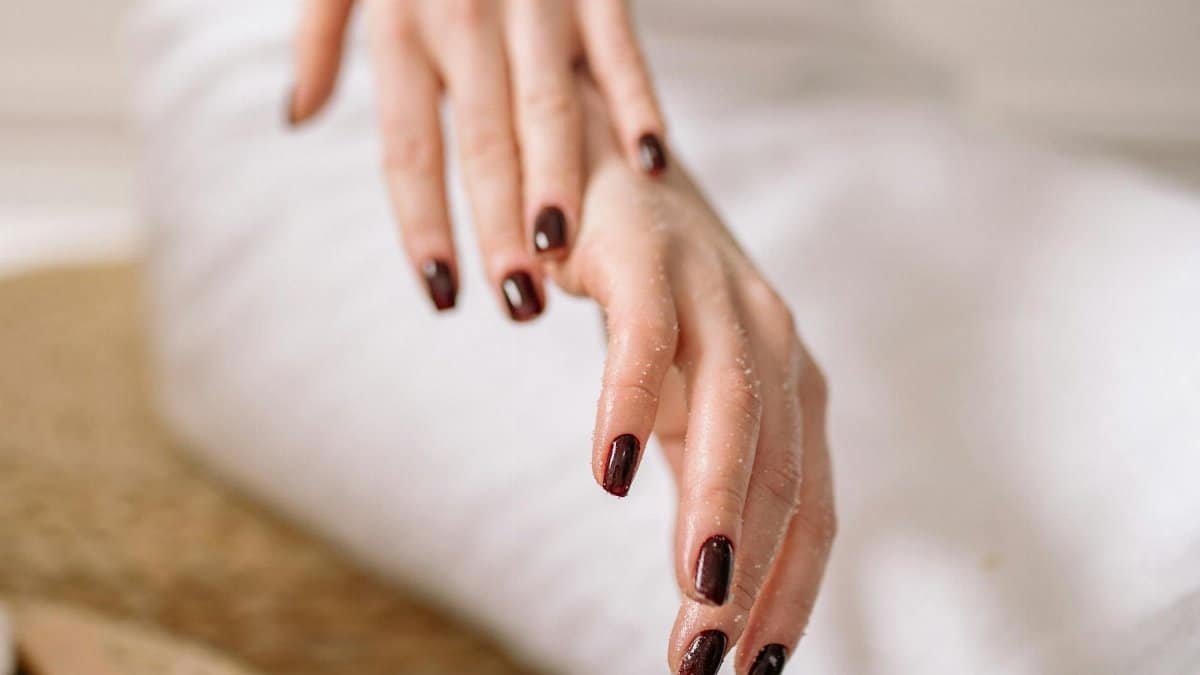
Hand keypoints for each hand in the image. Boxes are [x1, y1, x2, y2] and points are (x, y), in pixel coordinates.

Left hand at [288, 0, 667, 318]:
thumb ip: (321, 38)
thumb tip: (299, 116)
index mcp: (401, 28)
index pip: (410, 148)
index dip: (424, 224)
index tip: (442, 293)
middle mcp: (461, 19)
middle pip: (481, 141)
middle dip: (496, 226)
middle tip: (513, 302)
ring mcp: (532, 0)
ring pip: (545, 103)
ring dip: (558, 181)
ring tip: (562, 253)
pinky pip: (617, 46)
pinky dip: (636, 102)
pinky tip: (652, 164)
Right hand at [555, 83, 834, 674]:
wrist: (612, 175)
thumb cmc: (655, 304)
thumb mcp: (687, 403)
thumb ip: (706, 478)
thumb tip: (715, 583)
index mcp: (790, 388)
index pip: (811, 509)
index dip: (792, 594)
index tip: (754, 669)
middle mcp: (771, 343)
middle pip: (780, 473)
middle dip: (752, 574)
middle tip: (711, 659)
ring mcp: (716, 293)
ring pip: (732, 412)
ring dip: (716, 508)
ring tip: (697, 592)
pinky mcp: (650, 257)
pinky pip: (645, 339)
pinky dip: (631, 406)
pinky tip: (611, 470)